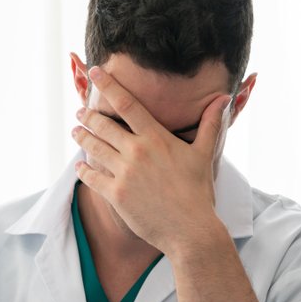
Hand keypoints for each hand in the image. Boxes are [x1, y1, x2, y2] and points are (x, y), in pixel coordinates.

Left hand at [72, 65, 231, 257]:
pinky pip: (91, 177)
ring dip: (82, 137)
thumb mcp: (205, 154)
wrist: (190, 230)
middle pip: (104, 125)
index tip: (95, 71)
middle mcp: (136, 151)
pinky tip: (79, 166)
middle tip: (80, 111)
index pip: (127, 103)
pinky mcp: (115, 195)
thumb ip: (211, 123)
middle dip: (89, 116)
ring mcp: (124, 173)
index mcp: (156, 138)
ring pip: (94, 148)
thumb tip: (224, 98)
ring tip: (76, 132)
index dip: (108, 85)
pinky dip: (83, 170)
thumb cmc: (198, 192)